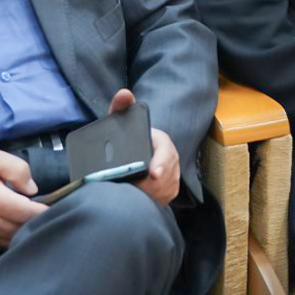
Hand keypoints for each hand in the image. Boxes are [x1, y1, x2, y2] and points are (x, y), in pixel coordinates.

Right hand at [0, 150, 46, 250]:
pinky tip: (16, 228)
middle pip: (25, 228)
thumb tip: (32, 189)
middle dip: (38, 221)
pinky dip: (13, 239)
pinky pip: (4, 246)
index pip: (29, 212)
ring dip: (26, 231)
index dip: (46, 210)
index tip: (54, 205)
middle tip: (46, 211)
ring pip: (16, 239)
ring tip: (31, 219)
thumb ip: (16, 168)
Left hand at [110, 88, 179, 205]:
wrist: (139, 150)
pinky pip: (164, 198)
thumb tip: (124, 94)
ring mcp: (173, 175)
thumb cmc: (131, 135)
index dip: (160, 163)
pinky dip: (152, 200)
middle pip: (164, 177)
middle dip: (148, 186)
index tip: (152, 173)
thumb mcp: (124, 120)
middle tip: (129, 191)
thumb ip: (122, 107)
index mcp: (162, 141)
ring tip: (131, 196)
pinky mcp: (170, 189)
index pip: (165, 153)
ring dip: (149, 194)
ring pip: (164, 190)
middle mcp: (171, 159)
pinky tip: (139, 200)